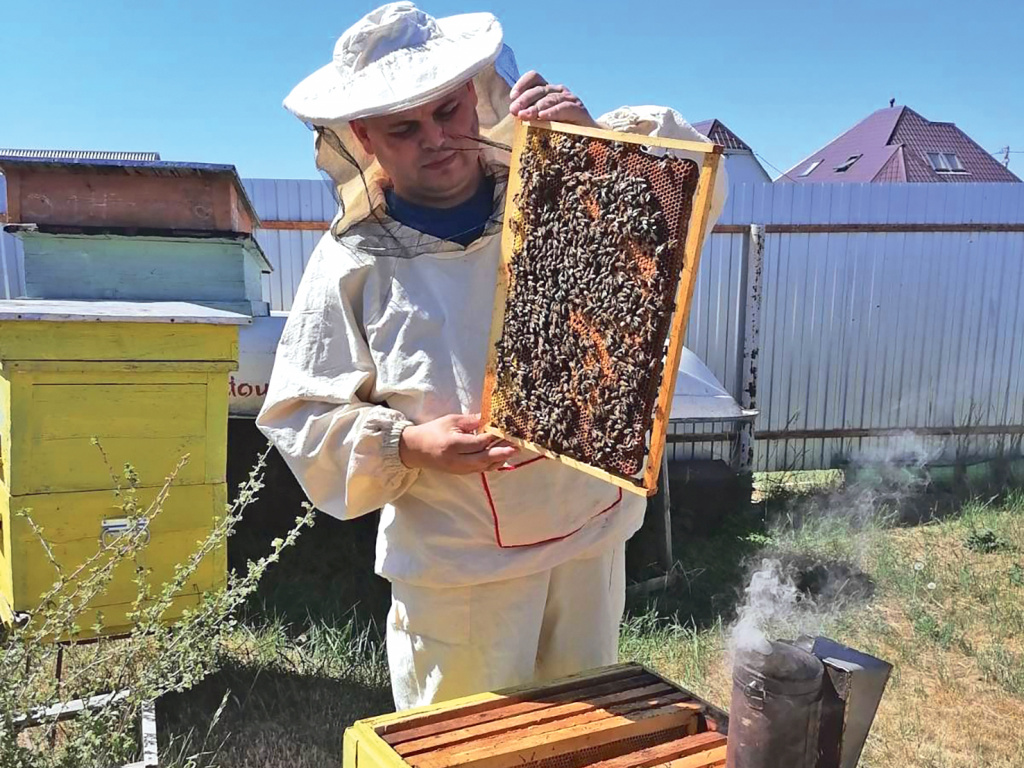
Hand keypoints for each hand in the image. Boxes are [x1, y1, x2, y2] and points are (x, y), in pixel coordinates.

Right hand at [399, 414, 517, 473]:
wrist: (415, 449)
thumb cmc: (433, 431)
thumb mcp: (450, 421)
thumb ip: (471, 421)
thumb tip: (490, 418)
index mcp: (453, 445)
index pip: (478, 442)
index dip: (493, 437)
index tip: (506, 430)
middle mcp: (457, 460)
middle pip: (484, 458)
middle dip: (502, 453)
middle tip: (517, 447)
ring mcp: (459, 469)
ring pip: (484, 466)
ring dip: (500, 459)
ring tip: (513, 451)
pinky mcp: (461, 473)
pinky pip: (480, 470)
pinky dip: (492, 464)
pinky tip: (502, 458)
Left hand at [509, 71, 596, 126]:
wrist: (588, 139)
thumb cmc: (560, 131)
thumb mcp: (542, 121)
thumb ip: (529, 116)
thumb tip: (514, 114)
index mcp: (548, 91)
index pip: (535, 78)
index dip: (523, 84)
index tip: (512, 97)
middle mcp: (559, 91)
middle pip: (539, 89)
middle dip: (524, 99)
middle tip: (514, 110)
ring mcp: (569, 99)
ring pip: (550, 98)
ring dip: (535, 107)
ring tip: (524, 116)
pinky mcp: (579, 109)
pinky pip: (564, 108)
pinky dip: (552, 112)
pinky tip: (542, 117)